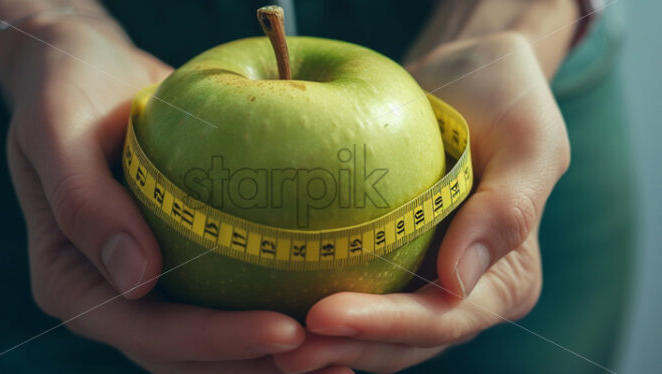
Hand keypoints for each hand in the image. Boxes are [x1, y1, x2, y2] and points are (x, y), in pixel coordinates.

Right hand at [4, 21, 306, 372]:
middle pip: (186, 355)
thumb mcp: (57, 127)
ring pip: (209, 345)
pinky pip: (223, 302)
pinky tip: (324, 318)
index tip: (287, 331)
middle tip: (334, 360)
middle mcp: (110, 294)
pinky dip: (267, 316)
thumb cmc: (67, 86)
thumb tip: (137, 282)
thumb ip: (84, 203)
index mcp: (70, 279)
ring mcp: (145, 284)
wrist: (87, 69)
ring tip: (341, 358)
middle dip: (255, 364)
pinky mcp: (178, 264)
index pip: (149, 329)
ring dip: (269, 359)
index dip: (217, 340)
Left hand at [273, 32, 569, 372]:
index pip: (445, 318)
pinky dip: (319, 305)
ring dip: (327, 342)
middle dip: (346, 348)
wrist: (468, 71)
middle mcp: (461, 291)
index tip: (324, 316)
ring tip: (271, 344)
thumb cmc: (507, 96)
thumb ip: (508, 210)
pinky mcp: (387, 258)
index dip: (385, 325)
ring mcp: (420, 277)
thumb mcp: (530, 141)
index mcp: (504, 279)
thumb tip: (456, 281)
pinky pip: (354, 290)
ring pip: (373, 330)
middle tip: (285, 349)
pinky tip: (275, 307)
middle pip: (402, 340)